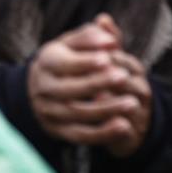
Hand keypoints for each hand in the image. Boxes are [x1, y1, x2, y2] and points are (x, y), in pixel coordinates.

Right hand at [28, 14, 148, 152]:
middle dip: (97, 84)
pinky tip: (123, 126)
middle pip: (69, 90)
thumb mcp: (73, 43)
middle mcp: (43, 89)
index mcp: (47, 62)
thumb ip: (92, 37)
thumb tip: (110, 38)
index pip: (63, 63)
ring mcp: (49, 112)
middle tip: (124, 77)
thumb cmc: (65, 58)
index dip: (85, 62)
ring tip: (132, 103)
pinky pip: (80, 135)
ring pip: (77, 113)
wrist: (40, 87)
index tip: (108, 58)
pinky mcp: (58, 131)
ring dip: (106, 110)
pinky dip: (102, 133)